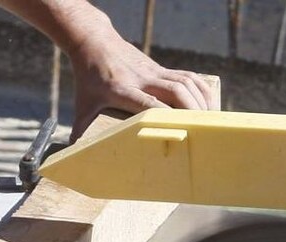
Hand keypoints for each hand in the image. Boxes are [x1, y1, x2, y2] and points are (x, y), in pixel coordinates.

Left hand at [68, 28, 215, 140]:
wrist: (94, 42)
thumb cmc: (88, 77)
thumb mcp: (82, 103)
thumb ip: (80, 129)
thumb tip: (74, 155)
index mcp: (121, 89)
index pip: (149, 105)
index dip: (166, 118)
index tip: (179, 134)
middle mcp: (142, 79)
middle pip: (176, 91)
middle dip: (193, 111)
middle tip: (204, 132)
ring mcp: (154, 72)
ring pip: (186, 83)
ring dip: (201, 101)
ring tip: (211, 122)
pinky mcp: (161, 68)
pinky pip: (188, 76)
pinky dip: (201, 89)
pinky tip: (209, 104)